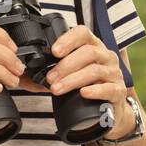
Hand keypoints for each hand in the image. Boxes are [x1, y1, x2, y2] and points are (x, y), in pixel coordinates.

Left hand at [38, 24, 128, 138]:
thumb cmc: (85, 88)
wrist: (108, 112)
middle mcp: (107, 57)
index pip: (83, 33)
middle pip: (88, 53)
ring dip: (72, 80)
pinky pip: (108, 89)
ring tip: (56, 89)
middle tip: (50, 78)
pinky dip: (94, 90)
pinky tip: (83, 93)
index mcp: (94, 46)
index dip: (68, 40)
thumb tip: (26, 71)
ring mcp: (115, 74)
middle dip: (65, 65)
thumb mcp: (71, 73)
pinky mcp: (119, 92)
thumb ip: (55, 68)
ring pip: (95, 71)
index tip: (53, 52)